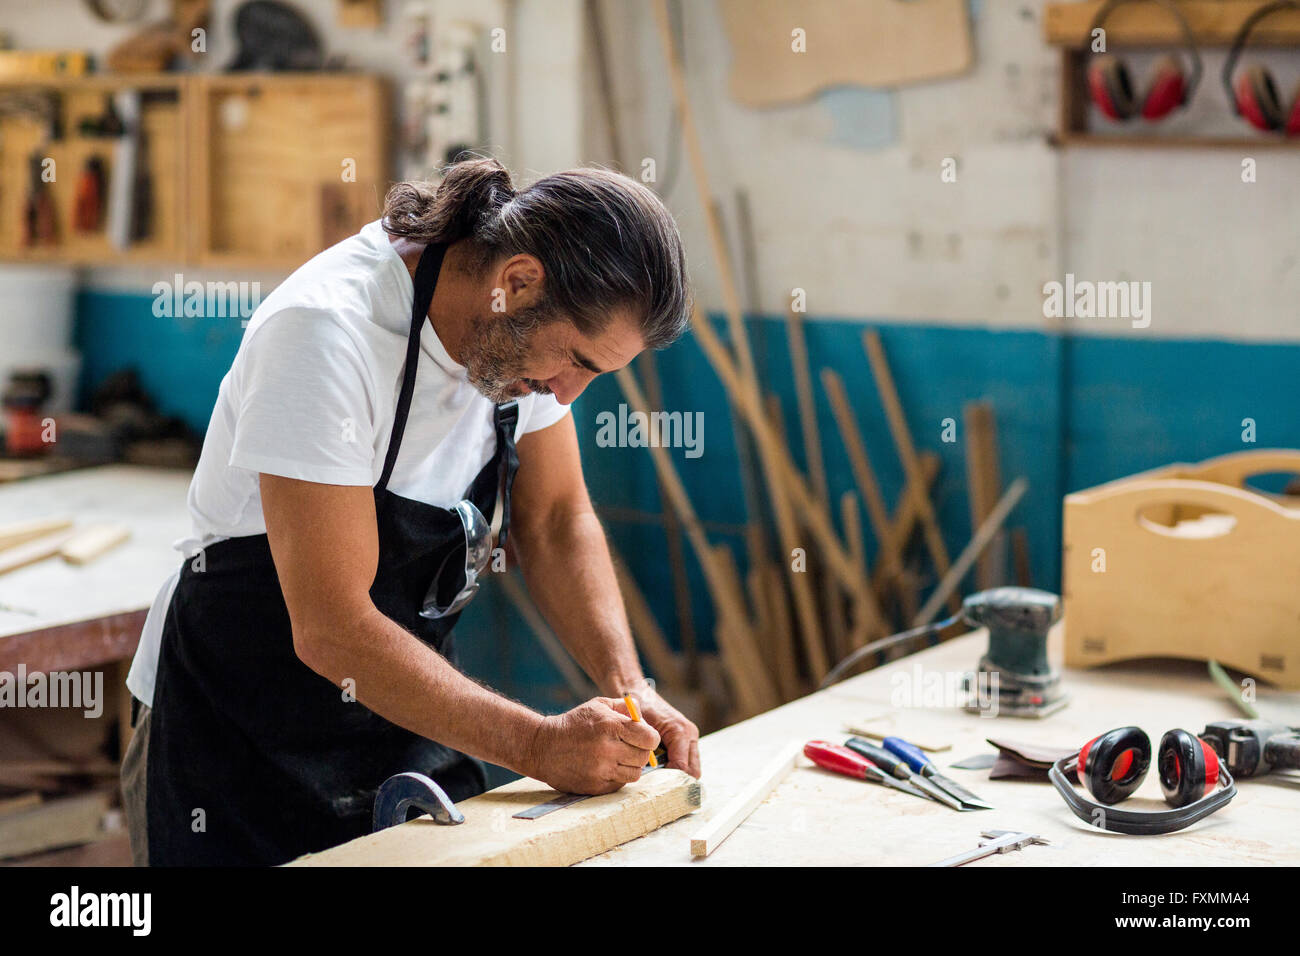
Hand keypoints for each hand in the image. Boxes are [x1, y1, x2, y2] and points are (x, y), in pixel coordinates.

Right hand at [525, 697, 659, 794]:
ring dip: (630, 766)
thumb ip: (624, 707)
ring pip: (635, 774)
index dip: (650, 737)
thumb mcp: (597, 706)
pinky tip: (605, 767)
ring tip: (618, 757)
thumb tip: (644, 717)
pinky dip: (617, 776)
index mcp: (610, 726)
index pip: (650, 738)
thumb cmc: (574, 724)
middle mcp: (607, 749)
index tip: (644, 737)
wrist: (542, 747)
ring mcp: (601, 770)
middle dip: (640, 751)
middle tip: (630, 747)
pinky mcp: (595, 787)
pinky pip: (620, 784)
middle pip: (644, 757)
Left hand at [636, 687, 701, 777]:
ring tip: (658, 779)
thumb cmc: (636, 708)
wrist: (635, 692)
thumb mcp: (641, 730)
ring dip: (677, 775)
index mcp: (681, 732)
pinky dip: (675, 769)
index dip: (669, 779)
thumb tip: (653, 774)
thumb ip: (650, 750)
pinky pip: (686, 762)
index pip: (682, 767)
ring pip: (692, 769)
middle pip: (693, 772)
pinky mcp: (686, 740)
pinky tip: (659, 770)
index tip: (654, 785)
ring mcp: (690, 737)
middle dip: (676, 780)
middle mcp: (690, 734)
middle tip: (657, 786)